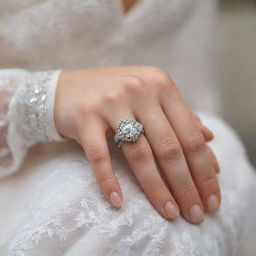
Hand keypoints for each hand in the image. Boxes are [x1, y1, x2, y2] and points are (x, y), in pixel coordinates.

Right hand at [54, 66, 220, 223]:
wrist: (67, 88)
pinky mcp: (85, 116)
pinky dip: (109, 180)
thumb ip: (180, 116)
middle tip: (194, 214)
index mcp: (161, 85)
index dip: (204, 170)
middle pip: (169, 147)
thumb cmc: (115, 95)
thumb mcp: (151, 98)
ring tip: (169, 212)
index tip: (211, 199)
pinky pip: (100, 155)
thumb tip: (210, 139)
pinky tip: (118, 202)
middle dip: (186, 185)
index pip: (190, 135)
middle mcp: (139, 90)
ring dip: (156, 188)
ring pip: (139, 153)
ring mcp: (111, 102)